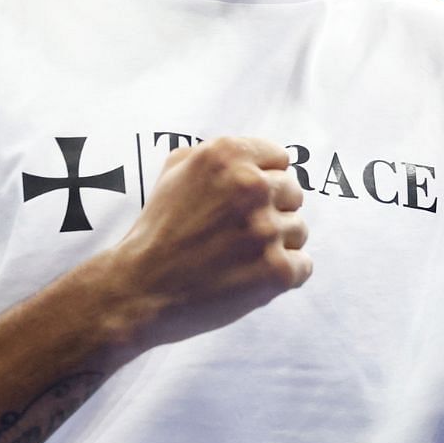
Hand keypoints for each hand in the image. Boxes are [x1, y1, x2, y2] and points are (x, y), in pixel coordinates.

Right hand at [106, 137, 309, 350]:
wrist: (140, 288)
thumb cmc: (156, 232)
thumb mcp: (172, 174)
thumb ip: (210, 154)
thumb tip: (248, 155)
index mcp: (226, 156)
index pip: (279, 158)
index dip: (263, 181)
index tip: (245, 201)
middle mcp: (250, 186)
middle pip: (293, 192)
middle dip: (271, 211)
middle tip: (239, 233)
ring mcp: (265, 229)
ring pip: (299, 230)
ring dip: (276, 244)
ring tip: (239, 257)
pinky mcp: (276, 270)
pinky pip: (303, 265)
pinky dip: (282, 275)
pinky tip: (249, 278)